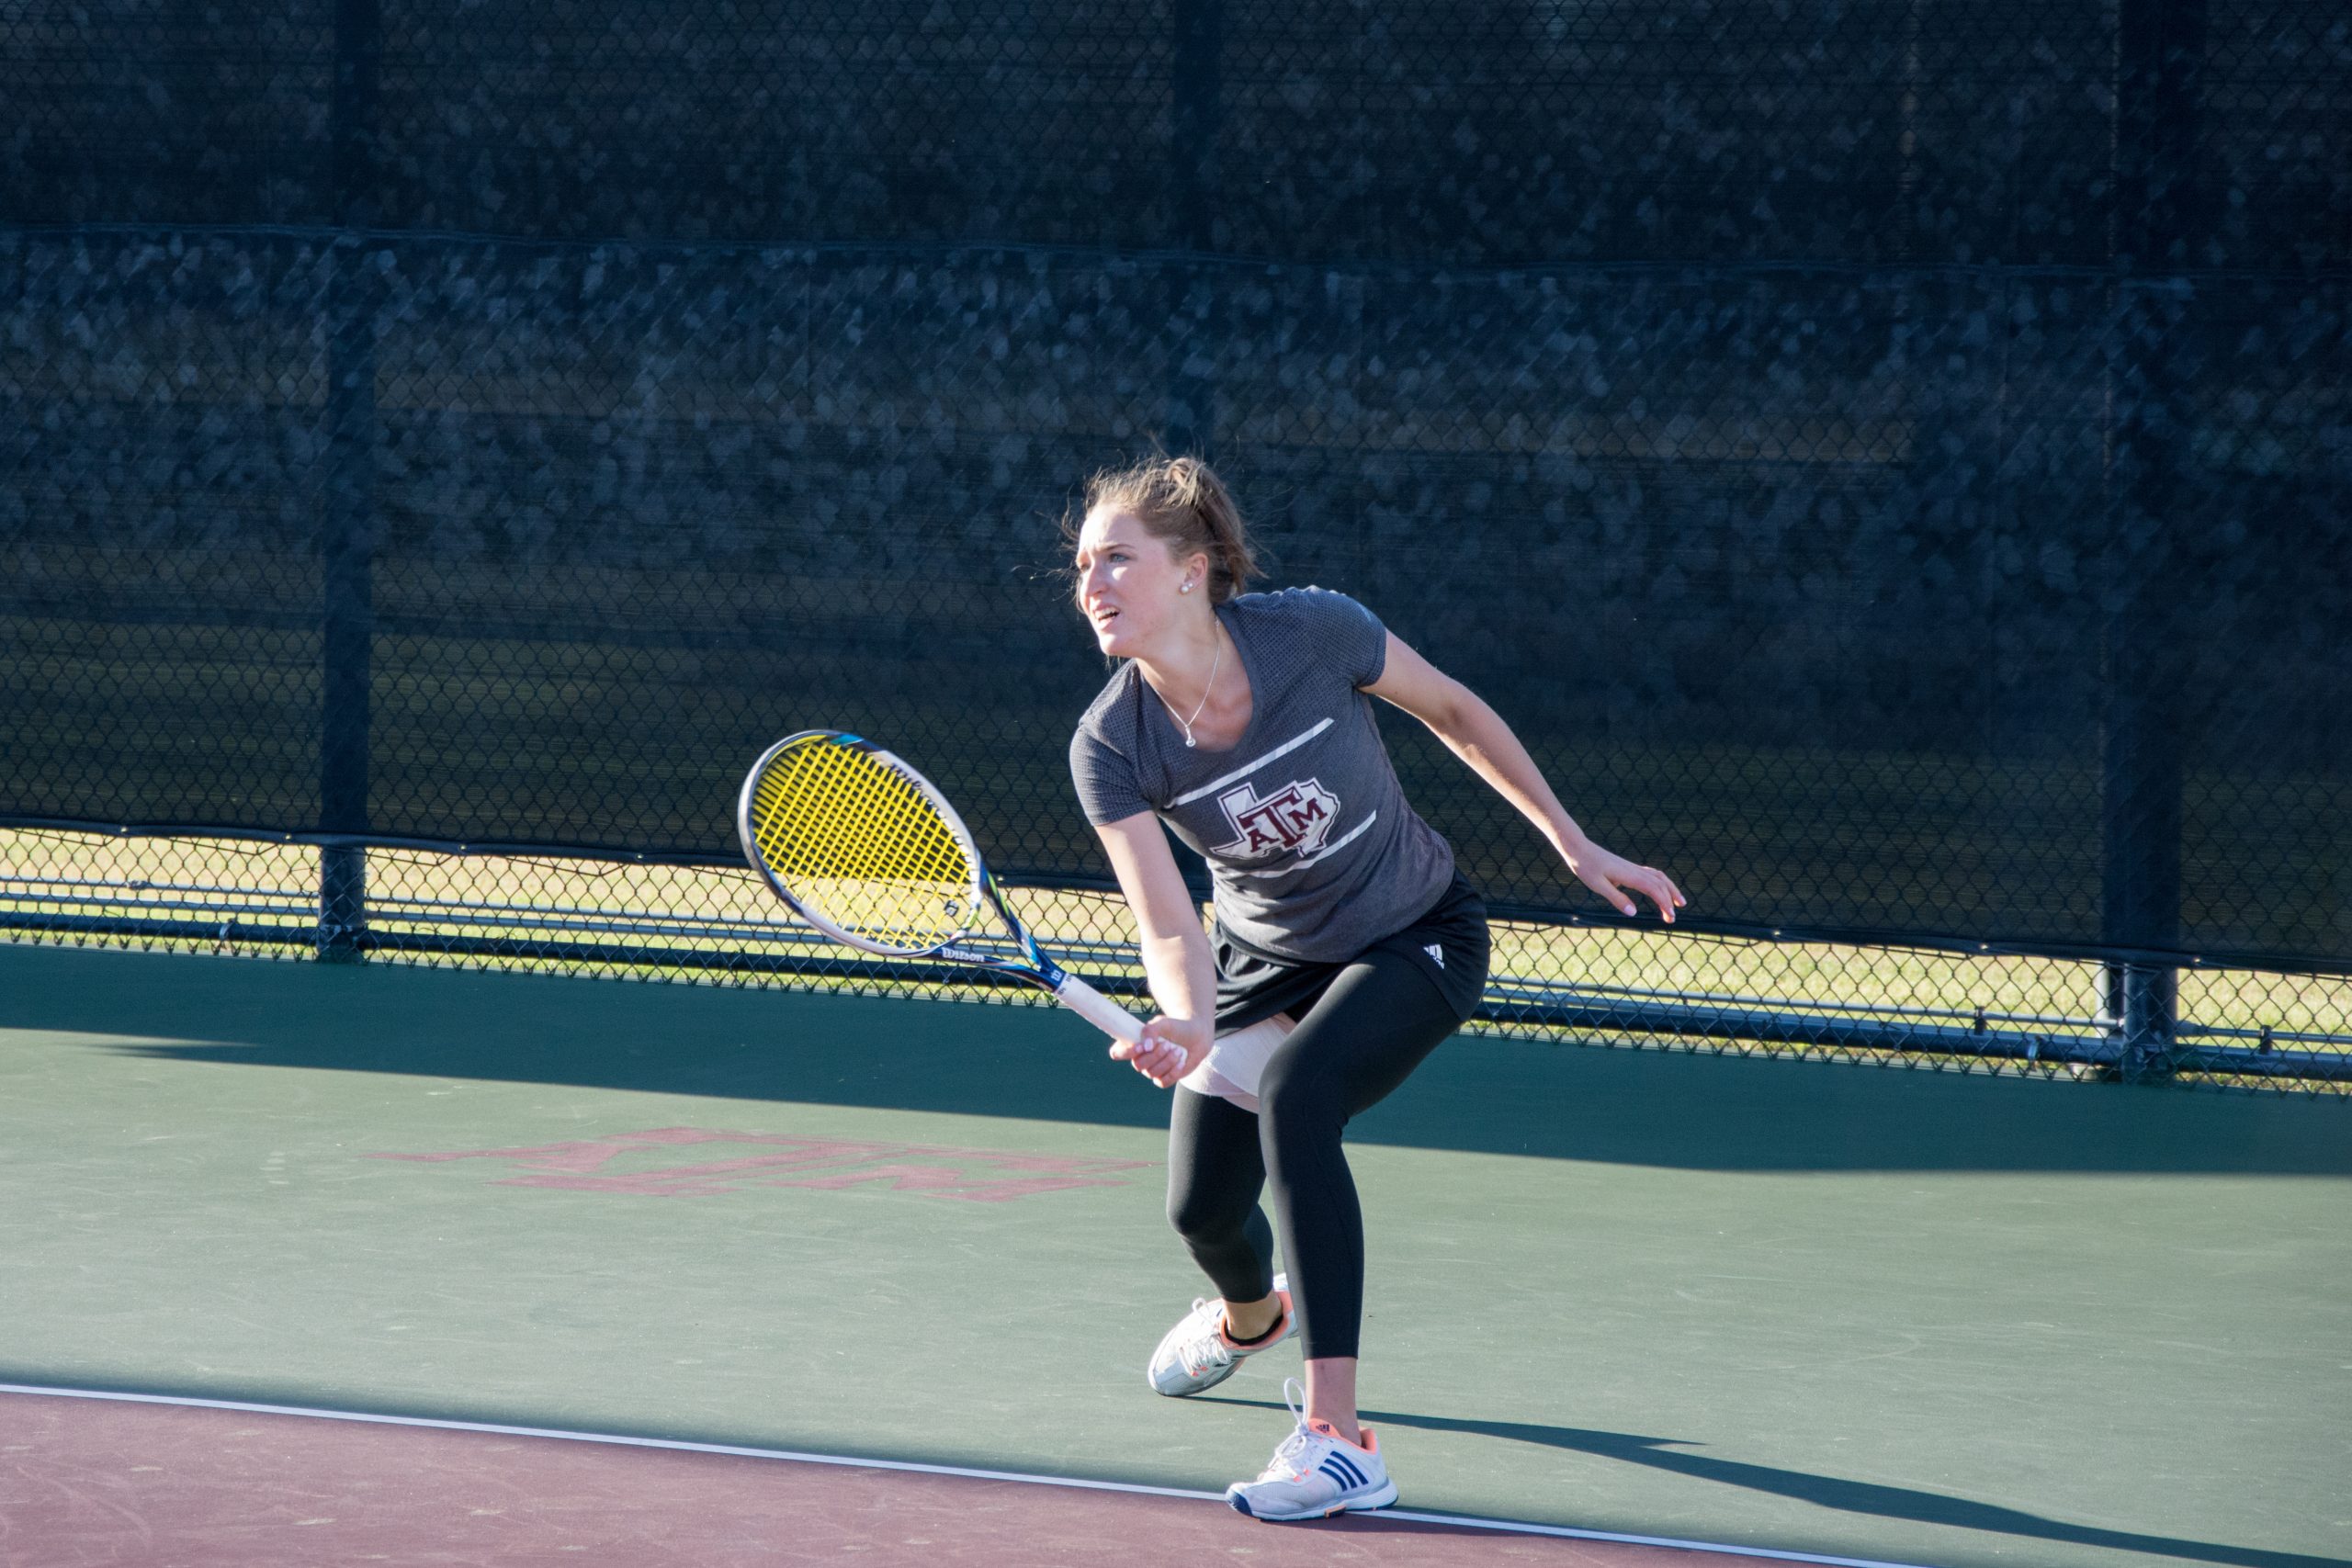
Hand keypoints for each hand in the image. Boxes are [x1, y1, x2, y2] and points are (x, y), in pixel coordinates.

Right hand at [1109, 1014, 1211, 1088]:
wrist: (1196, 1036)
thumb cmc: (1176, 1027)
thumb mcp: (1163, 1023)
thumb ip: (1151, 1030)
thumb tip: (1146, 1047)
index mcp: (1135, 1044)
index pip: (1117, 1052)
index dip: (1125, 1052)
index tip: (1141, 1046)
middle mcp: (1141, 1059)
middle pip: (1137, 1065)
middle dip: (1155, 1055)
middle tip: (1168, 1044)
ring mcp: (1152, 1070)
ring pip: (1152, 1073)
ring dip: (1167, 1061)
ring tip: (1178, 1050)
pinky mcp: (1165, 1078)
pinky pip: (1163, 1082)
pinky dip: (1173, 1072)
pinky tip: (1181, 1062)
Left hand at [1570, 842, 1686, 922]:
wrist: (1579, 849)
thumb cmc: (1586, 867)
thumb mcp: (1598, 885)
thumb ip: (1616, 898)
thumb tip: (1633, 912)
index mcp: (1629, 875)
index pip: (1654, 889)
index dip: (1664, 902)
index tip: (1670, 916)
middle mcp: (1634, 870)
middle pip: (1661, 883)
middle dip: (1670, 900)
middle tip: (1673, 918)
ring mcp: (1632, 868)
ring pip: (1658, 877)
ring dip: (1670, 889)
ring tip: (1679, 902)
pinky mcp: (1628, 868)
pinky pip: (1651, 875)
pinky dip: (1660, 883)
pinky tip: (1660, 891)